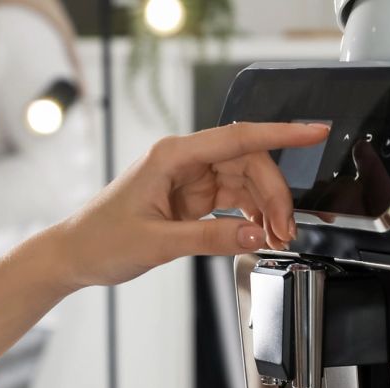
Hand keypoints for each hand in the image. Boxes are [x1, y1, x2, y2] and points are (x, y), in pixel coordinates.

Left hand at [54, 122, 328, 287]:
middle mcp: (184, 160)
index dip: (282, 133)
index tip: (313, 131)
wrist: (76, 254)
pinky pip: (234, 198)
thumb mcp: (158, 243)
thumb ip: (209, 239)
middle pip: (249, 162)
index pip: (238, 138)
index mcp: (172, 156)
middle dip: (274, 194)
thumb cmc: (101, 240)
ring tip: (275, 238)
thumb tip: (254, 236)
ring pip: (246, 181)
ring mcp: (189, 178)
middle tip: (284, 230)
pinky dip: (251, 217)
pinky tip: (258, 235)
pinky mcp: (192, 197)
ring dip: (266, 208)